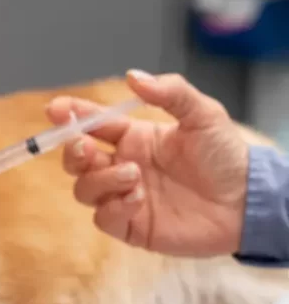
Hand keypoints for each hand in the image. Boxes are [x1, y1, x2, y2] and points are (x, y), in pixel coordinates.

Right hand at [46, 69, 249, 256]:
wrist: (247, 203)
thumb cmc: (225, 157)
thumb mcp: (203, 114)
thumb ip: (170, 93)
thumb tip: (132, 77)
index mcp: (133, 138)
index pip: (92, 124)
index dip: (71, 115)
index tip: (56, 109)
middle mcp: (122, 166)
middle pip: (76, 159)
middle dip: (73, 150)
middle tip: (85, 145)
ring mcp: (123, 196)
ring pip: (84, 188)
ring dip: (101, 179)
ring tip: (134, 175)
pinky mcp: (130, 225)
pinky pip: (103, 217)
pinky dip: (114, 206)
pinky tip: (139, 199)